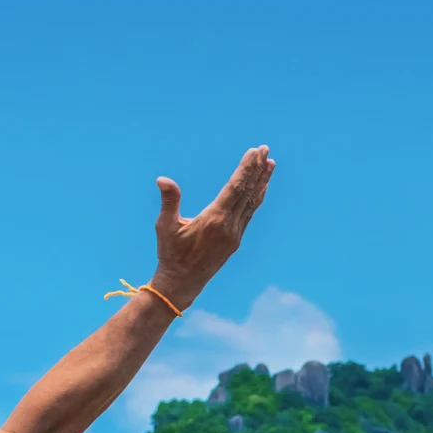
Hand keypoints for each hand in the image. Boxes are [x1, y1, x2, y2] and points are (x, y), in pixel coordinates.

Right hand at [150, 145, 274, 306]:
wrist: (182, 283)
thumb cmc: (171, 254)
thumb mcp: (165, 226)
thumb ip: (169, 201)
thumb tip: (163, 179)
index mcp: (214, 219)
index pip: (235, 188)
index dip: (246, 169)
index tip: (255, 152)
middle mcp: (229, 226)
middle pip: (247, 192)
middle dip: (258, 169)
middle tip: (266, 149)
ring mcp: (235, 234)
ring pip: (252, 202)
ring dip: (261, 181)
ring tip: (270, 163)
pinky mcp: (236, 240)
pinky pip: (249, 213)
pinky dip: (256, 197)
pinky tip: (261, 188)